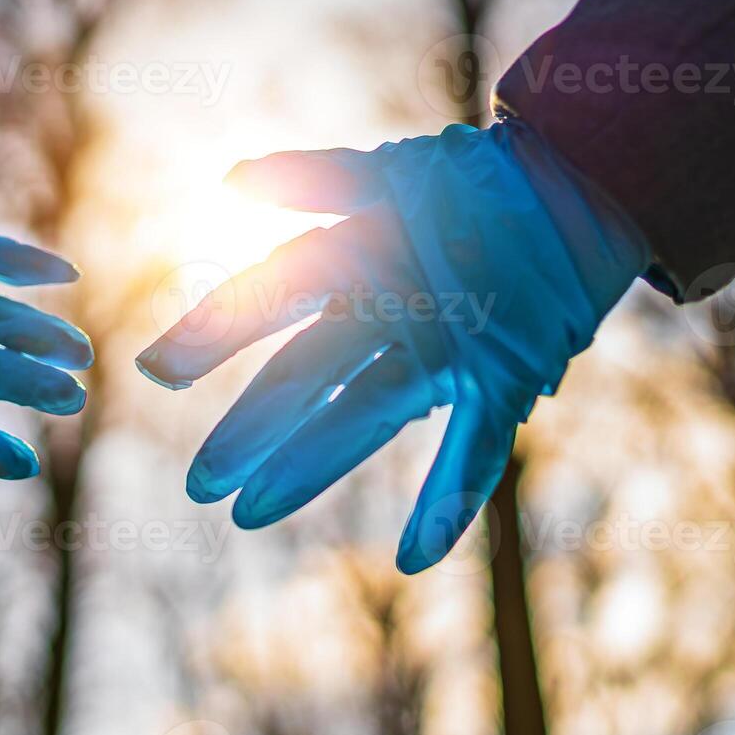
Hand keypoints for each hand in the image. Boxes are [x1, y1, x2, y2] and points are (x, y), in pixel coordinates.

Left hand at [136, 123, 647, 572]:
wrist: (585, 186)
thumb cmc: (473, 184)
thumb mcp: (389, 173)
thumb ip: (310, 181)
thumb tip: (231, 176)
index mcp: (360, 251)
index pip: (269, 293)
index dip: (209, 330)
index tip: (148, 371)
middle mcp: (396, 301)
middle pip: (306, 369)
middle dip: (248, 427)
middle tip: (197, 482)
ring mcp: (450, 345)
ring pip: (367, 414)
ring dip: (308, 467)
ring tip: (246, 515)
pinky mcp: (505, 379)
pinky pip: (475, 452)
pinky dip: (449, 505)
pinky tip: (412, 560)